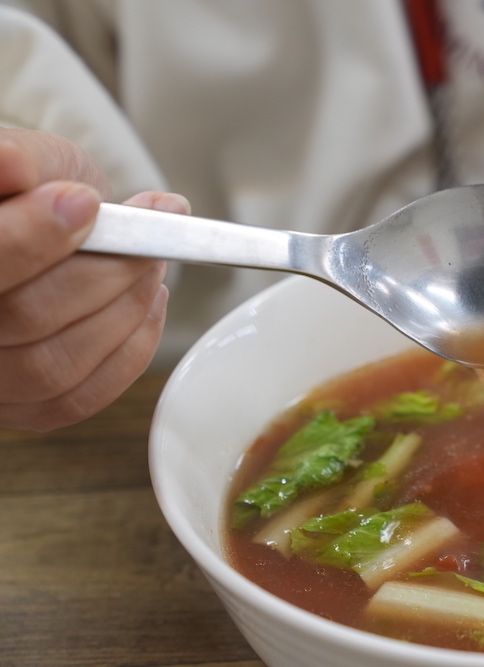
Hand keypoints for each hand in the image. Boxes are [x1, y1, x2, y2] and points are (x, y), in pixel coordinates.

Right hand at [0, 128, 188, 430]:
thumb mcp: (25, 156)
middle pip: (25, 316)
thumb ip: (18, 160)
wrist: (41, 220)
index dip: (34, 239)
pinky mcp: (24, 407)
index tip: (87, 202)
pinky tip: (148, 301)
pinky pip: (80, 396)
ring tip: (152, 260)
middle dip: (106, 269)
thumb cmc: (27, 189)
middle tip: (151, 226)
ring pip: (56, 363)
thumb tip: (7, 165)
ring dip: (126, 306)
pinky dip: (131, 346)